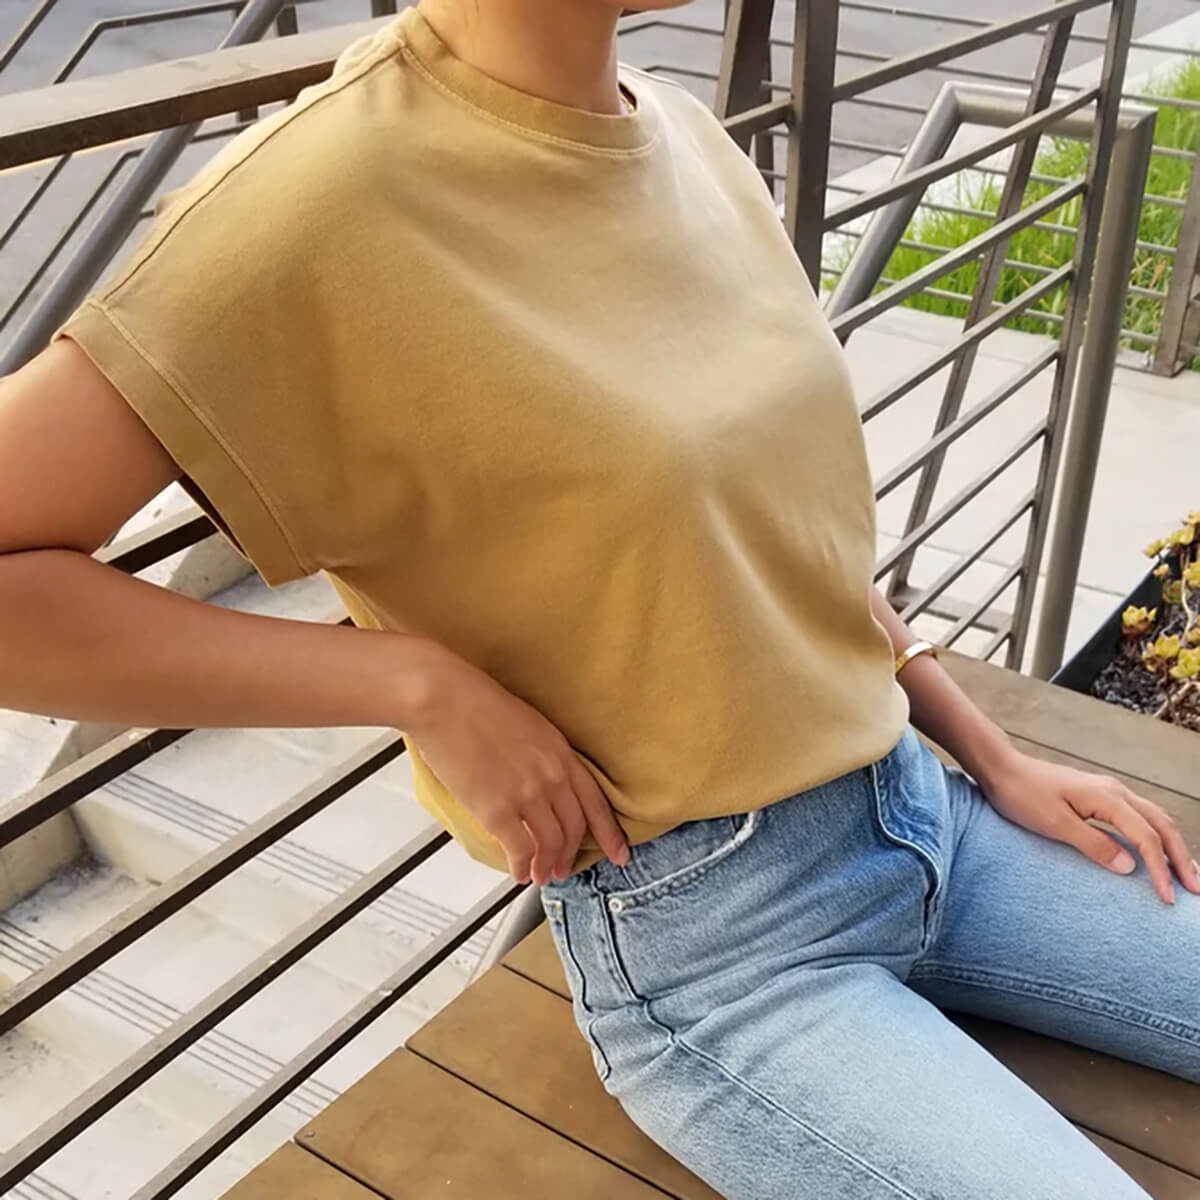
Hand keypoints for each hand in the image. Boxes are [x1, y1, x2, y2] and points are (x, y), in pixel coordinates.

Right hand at [403, 639, 629, 884]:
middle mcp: (551, 776)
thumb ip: (543, 755)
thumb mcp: (528, 724)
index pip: (596, 802)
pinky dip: (522, 867)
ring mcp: (527, 794)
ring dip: (547, 867)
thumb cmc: (476, 704)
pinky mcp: (497, 810)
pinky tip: (518, 872)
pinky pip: (520, 850)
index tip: (619, 854)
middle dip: (571, 855)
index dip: (610, 834)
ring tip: (540, 876)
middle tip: (564, 869)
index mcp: (561, 752)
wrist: (444, 699)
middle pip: (575, 828)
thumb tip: (543, 782)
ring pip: (551, 845)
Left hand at [981, 750, 1199, 904]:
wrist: (1001, 768)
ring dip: (1173, 846)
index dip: (1161, 869)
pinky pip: (1139, 816)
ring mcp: (1108, 791)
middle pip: (1161, 826)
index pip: (1146, 838)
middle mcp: (1115, 791)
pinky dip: (1155, 836)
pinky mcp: (1099, 796)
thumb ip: (1093, 844)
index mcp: (1107, 798)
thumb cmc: (1022, 795)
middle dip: (1182, 858)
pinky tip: (1157, 851)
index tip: (1168, 898)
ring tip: (1187, 874)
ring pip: (1154, 819)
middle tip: (1196, 890)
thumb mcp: (1054, 824)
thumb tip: (1130, 866)